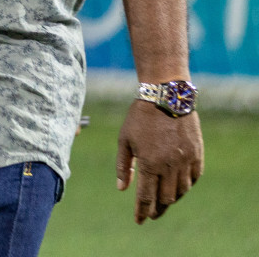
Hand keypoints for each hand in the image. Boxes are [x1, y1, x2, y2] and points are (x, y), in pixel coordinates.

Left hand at [117, 102, 202, 222]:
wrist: (165, 97)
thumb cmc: (139, 117)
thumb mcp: (124, 140)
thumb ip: (123, 166)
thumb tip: (121, 189)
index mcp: (149, 164)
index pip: (146, 197)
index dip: (141, 211)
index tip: (139, 221)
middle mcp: (169, 166)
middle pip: (165, 199)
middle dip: (157, 209)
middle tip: (151, 213)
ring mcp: (185, 161)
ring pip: (181, 191)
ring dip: (171, 199)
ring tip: (163, 201)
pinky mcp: (197, 155)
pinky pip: (194, 178)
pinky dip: (186, 185)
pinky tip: (179, 186)